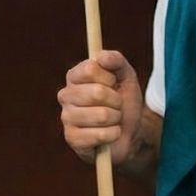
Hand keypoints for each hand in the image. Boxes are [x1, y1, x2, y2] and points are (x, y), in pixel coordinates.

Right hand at [58, 50, 144, 166]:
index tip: (113, 83)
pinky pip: (100, 135)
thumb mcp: (125, 76)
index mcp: (74, 77)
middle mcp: (66, 95)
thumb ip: (115, 60)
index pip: (90, 69)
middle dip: (116, 100)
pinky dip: (113, 134)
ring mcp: (66, 118)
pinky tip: (110, 134)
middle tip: (117, 105)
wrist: (130, 131)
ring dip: (116, 118)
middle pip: (97, 92)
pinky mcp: (72, 139)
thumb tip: (101, 56)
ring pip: (101, 115)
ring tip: (113, 120)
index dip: (109, 77)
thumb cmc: (124, 101)